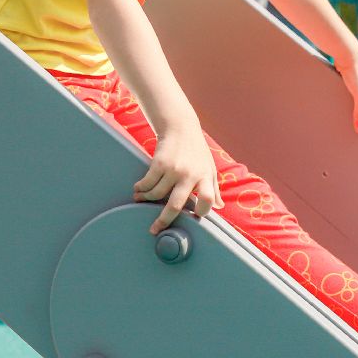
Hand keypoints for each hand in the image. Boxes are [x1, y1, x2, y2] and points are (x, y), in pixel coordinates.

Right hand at [134, 116, 222, 234]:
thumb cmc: (196, 151)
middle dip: (163, 220)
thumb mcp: (209, 167)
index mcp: (205, 177)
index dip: (203, 211)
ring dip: (146, 199)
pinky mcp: (159, 163)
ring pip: (156, 194)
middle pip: (176, 205)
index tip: (193, 217)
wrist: (181, 127)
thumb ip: (214, 188)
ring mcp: (174, 169)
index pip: (208, 199)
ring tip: (141, 199)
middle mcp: (190, 175)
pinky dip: (141, 189)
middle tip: (154, 229)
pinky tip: (138, 190)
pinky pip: (147, 183)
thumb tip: (219, 207)